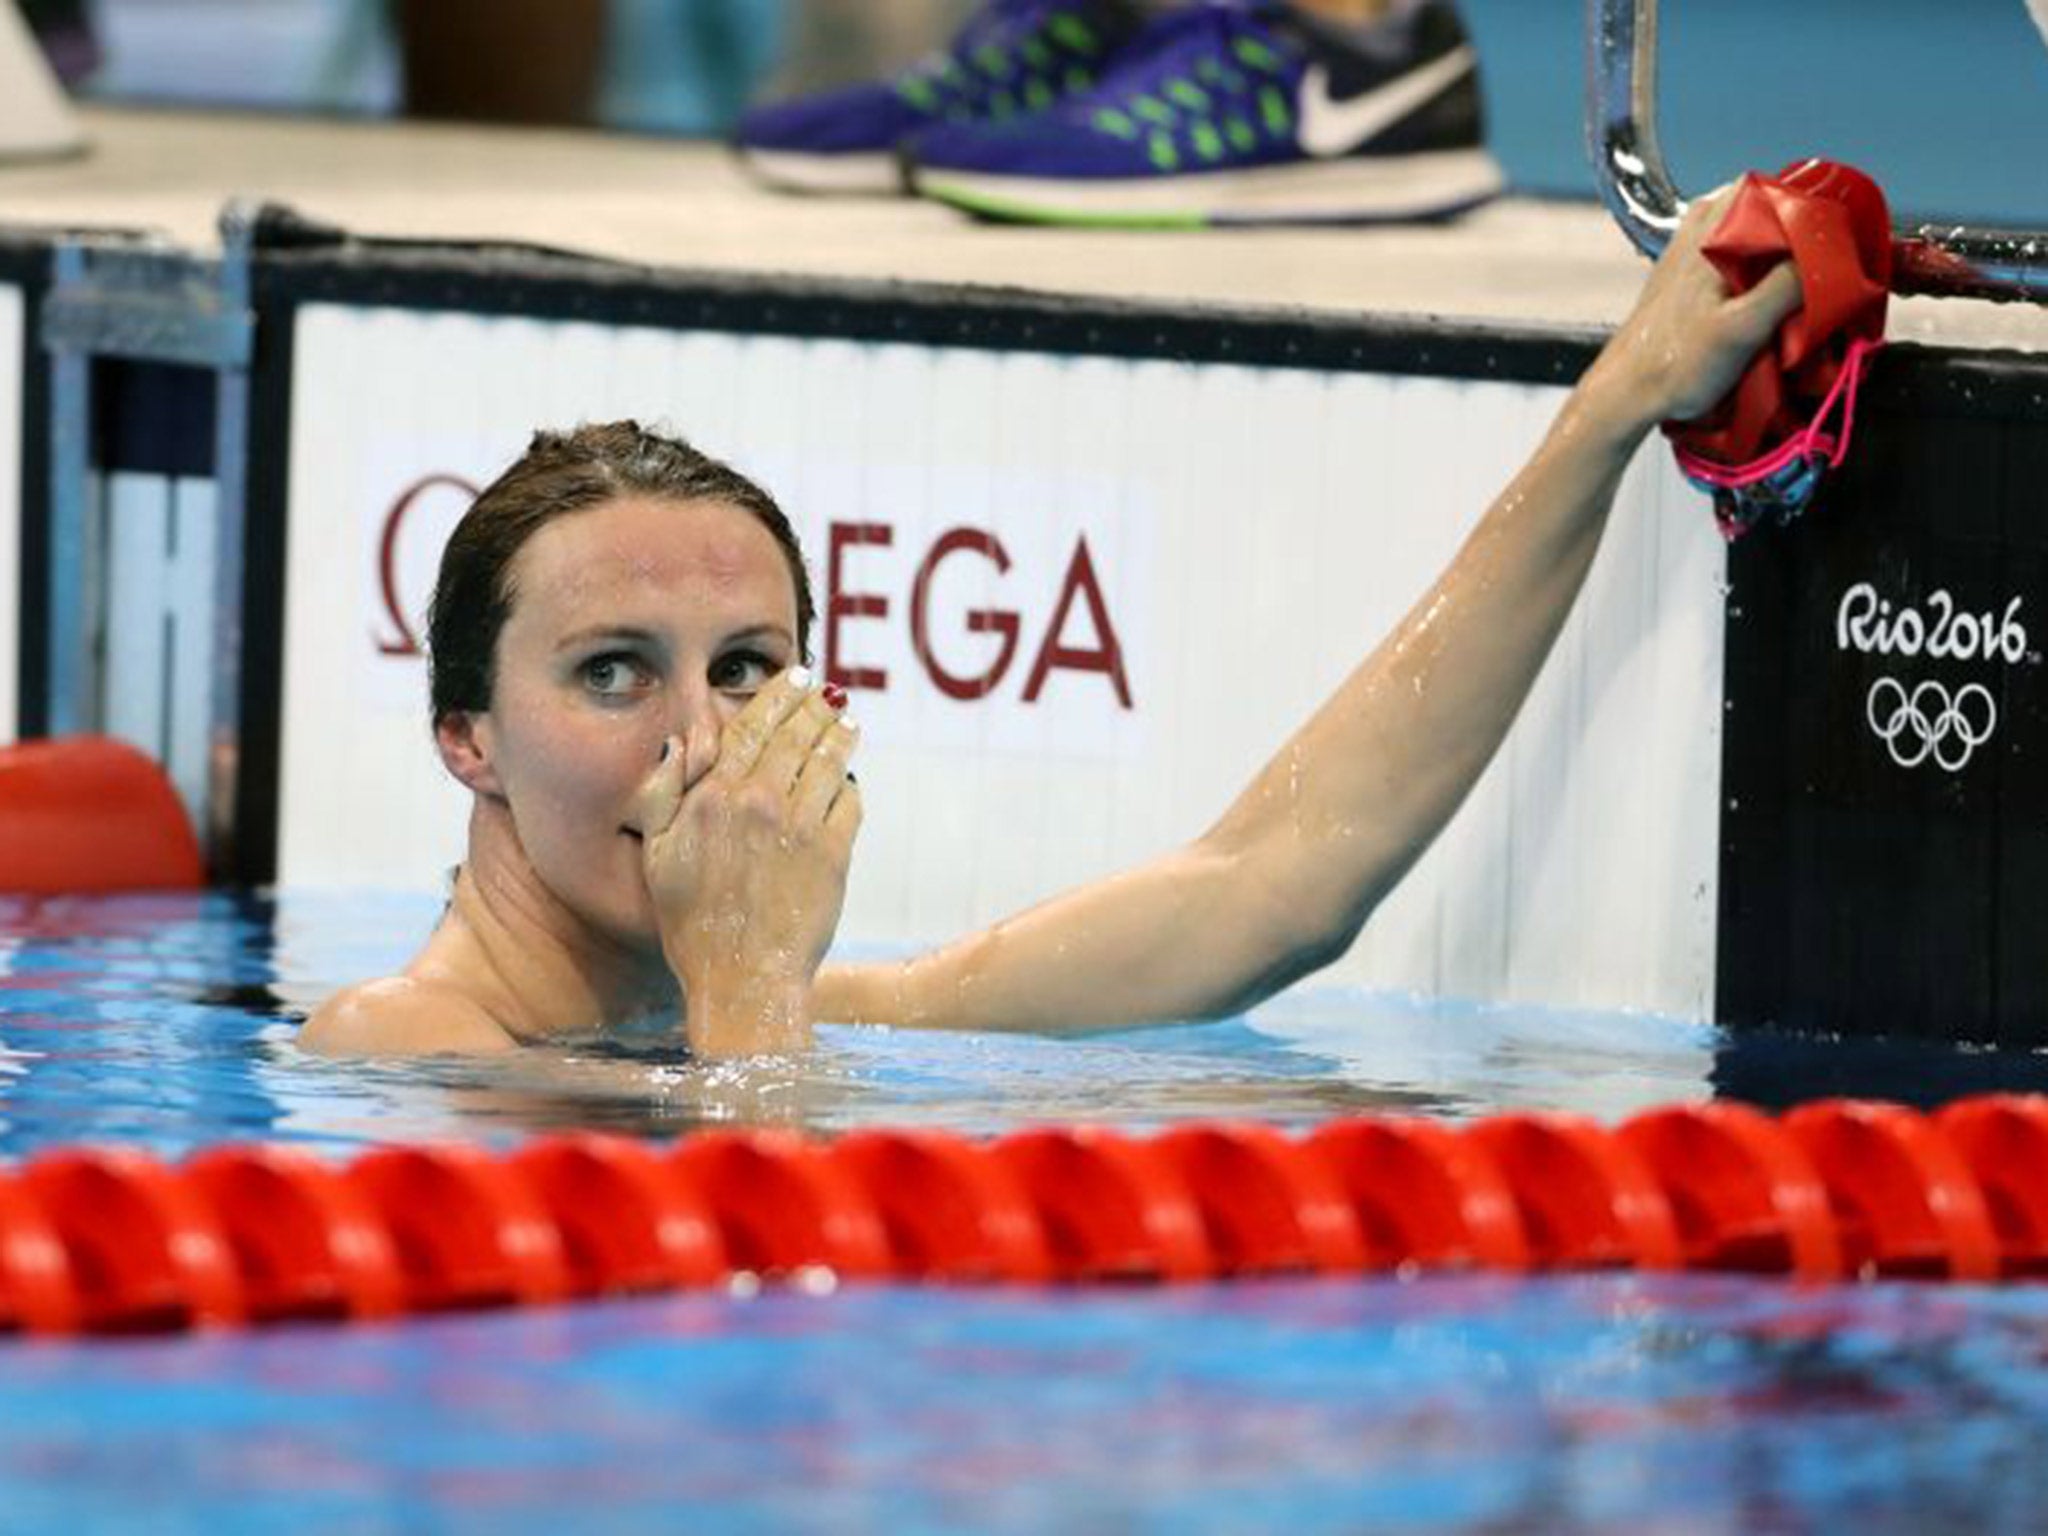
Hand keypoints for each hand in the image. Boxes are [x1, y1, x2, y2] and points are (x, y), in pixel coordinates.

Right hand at [628, 668, 861, 1055]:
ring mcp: (801, 827)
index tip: (793, 676)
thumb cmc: (690, 924)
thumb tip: (681, 742)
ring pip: (829, 762)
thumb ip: (662, 794)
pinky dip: (849, 787)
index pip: (750, 726)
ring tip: (847, 723)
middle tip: (826, 691)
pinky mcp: (834, 855)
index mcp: (714, 797)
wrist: (740, 978)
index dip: (776, 696)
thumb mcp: (655, 855)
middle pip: (796, 735)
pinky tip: (849, 780)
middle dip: (814, 706)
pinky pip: (849, 804)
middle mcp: (760, 803)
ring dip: (839, 736)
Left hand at [1585, 183, 1805, 432]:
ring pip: (1749, 231)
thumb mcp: (1743, 328)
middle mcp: (1697, 230)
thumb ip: (1787, 286)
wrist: (1626, 393)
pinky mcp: (1686, 276)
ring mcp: (1689, 250)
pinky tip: (1769, 297)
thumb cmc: (1676, 364)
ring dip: (1777, 250)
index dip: (1810, 208)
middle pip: (1764, 207)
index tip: (1837, 237)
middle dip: (1797, 229)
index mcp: (1710, 231)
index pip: (1773, 189)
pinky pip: (1733, 255)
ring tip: (1800, 281)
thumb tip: (1827, 256)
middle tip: (1824, 260)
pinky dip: (1756, 267)